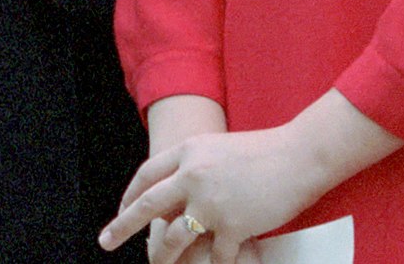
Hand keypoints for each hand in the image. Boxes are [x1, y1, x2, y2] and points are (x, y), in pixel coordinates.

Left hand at [99, 125, 318, 262]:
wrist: (298, 156)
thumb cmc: (264, 153)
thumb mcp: (220, 150)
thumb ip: (195, 168)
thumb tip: (175, 194)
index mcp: (190, 151)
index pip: (148, 173)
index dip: (131, 193)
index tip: (120, 209)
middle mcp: (193, 175)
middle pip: (148, 204)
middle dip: (122, 225)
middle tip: (105, 241)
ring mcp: (210, 202)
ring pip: (174, 238)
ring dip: (166, 258)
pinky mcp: (230, 226)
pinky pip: (214, 256)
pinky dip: (218, 263)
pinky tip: (223, 263)